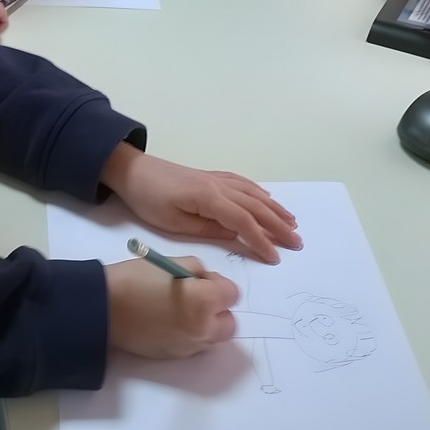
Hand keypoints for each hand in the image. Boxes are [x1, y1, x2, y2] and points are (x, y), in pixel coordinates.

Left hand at [100, 145, 302, 264]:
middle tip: (297, 243)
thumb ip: (207, 230)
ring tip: (292, 223)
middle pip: (256, 207)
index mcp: (209, 198)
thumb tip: (236, 236)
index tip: (275, 258)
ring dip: (274, 209)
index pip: (244, 222)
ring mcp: (216, 179)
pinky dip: (259, 192)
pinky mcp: (210, 177)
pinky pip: (242, 183)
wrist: (132, 171)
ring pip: (253, 194)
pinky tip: (267, 198)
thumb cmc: (148, 200)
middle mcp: (219, 186)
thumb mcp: (173, 223)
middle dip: (278, 226)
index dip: (261, 241)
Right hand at [107, 255, 238, 358]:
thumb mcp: (171, 261)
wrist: (102, 308)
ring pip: (213, 337)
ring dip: (205, 324)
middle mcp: (202, 329)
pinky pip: (193, 346)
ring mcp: (188, 347)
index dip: (217, 284)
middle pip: (229, 323)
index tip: (199, 280)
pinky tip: (167, 323)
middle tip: (195, 298)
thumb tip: (207, 283)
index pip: (232, 294)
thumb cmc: (134, 279)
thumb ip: (199, 272)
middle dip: (217, 309)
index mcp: (204, 302)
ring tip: (180, 311)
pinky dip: (188, 335)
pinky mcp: (174, 357)